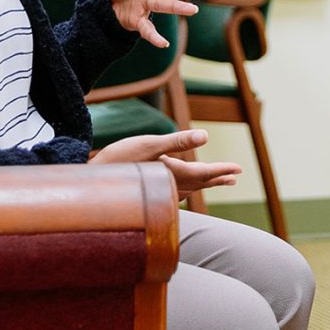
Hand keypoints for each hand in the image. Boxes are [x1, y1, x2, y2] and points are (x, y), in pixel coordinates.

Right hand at [90, 129, 241, 199]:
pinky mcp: (148, 191)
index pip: (204, 175)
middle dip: (217, 178)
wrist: (91, 183)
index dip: (221, 171)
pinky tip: (183, 190)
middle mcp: (169, 186)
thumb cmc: (120, 160)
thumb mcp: (150, 144)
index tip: (238, 170)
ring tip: (217, 181)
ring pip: (189, 189)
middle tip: (234, 177)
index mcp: (173, 174)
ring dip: (204, 184)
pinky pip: (175, 193)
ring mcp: (158, 192)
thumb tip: (205, 136)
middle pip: (199, 183)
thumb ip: (178, 141)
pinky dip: (186, 189)